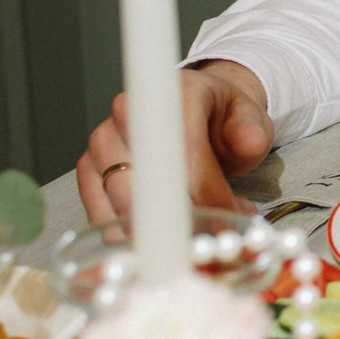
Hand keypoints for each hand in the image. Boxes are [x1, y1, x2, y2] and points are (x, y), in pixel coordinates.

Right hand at [77, 60, 274, 224]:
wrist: (192, 114)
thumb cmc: (219, 120)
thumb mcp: (248, 119)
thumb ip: (251, 131)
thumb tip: (247, 141)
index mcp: (173, 94)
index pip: (184, 150)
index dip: (206, 192)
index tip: (226, 219)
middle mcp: (128, 113)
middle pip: (146, 181)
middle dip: (181, 220)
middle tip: (210, 240)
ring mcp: (103, 142)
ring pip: (120, 203)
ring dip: (156, 233)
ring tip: (191, 242)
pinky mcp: (88, 171)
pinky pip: (100, 214)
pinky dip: (130, 237)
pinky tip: (160, 244)